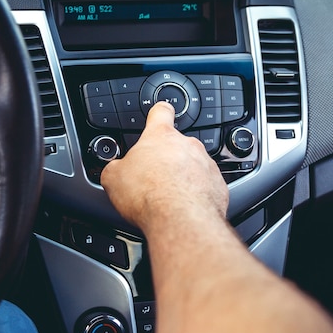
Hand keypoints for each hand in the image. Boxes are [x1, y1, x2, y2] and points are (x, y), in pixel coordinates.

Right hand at [101, 102, 228, 232]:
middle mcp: (187, 145)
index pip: (161, 113)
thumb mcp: (113, 178)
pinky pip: (206, 187)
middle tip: (153, 178)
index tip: (159, 114)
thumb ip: (115, 168)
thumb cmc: (149, 195)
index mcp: (161, 137)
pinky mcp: (218, 186)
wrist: (180, 219)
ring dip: (183, 178)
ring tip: (168, 198)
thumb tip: (114, 171)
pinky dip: (196, 196)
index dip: (158, 113)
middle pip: (177, 145)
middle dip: (167, 159)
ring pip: (193, 167)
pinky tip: (183, 209)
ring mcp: (206, 165)